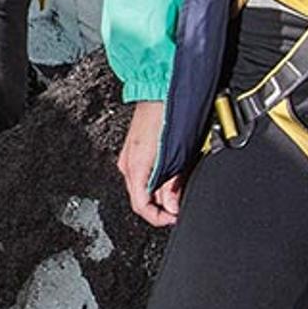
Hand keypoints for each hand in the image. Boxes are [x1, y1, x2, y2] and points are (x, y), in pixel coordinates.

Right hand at [116, 99, 182, 226]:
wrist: (159, 90)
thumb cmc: (167, 115)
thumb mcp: (177, 156)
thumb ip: (172, 184)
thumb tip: (172, 206)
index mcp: (134, 168)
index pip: (141, 207)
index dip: (159, 218)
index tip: (174, 217)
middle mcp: (128, 164)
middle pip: (142, 197)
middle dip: (162, 204)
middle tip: (180, 203)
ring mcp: (129, 156)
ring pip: (143, 185)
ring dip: (160, 191)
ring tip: (178, 186)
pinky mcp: (135, 149)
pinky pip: (144, 173)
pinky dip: (156, 179)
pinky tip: (170, 174)